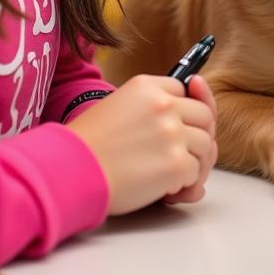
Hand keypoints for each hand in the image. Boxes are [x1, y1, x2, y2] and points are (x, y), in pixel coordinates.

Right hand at [66, 74, 217, 214]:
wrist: (68, 172)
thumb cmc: (88, 147)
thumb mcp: (120, 108)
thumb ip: (154, 109)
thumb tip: (199, 127)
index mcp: (148, 87)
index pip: (187, 90)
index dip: (188, 110)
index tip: (183, 124)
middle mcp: (164, 105)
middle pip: (205, 116)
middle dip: (199, 136)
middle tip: (186, 154)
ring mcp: (172, 133)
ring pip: (205, 145)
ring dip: (193, 162)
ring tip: (173, 173)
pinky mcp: (175, 164)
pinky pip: (195, 172)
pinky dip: (184, 183)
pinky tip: (164, 187)